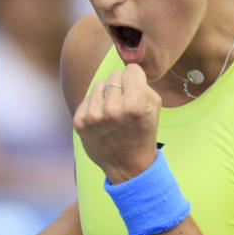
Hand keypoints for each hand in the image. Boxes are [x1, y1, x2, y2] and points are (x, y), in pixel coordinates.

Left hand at [73, 64, 161, 182]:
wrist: (127, 165)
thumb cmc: (143, 132)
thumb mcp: (154, 107)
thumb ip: (142, 83)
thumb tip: (125, 69)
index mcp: (134, 105)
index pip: (131, 69)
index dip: (136, 79)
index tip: (137, 91)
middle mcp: (112, 109)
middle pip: (115, 74)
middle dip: (122, 85)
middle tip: (125, 104)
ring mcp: (93, 116)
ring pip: (99, 83)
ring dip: (107, 93)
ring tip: (113, 112)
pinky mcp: (79, 121)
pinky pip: (88, 97)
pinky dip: (95, 104)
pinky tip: (102, 119)